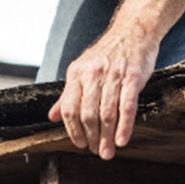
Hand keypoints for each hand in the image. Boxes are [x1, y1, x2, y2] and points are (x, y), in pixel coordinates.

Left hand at [48, 30, 157, 159]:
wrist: (132, 31)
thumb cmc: (107, 54)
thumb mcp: (82, 69)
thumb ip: (68, 94)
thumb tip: (52, 116)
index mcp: (76, 73)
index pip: (68, 108)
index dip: (72, 130)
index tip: (80, 144)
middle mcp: (92, 74)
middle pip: (87, 114)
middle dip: (91, 137)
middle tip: (97, 152)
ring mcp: (113, 75)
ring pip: (106, 113)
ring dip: (107, 137)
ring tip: (108, 151)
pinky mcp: (132, 77)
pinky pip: (127, 106)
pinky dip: (124, 126)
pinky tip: (122, 140)